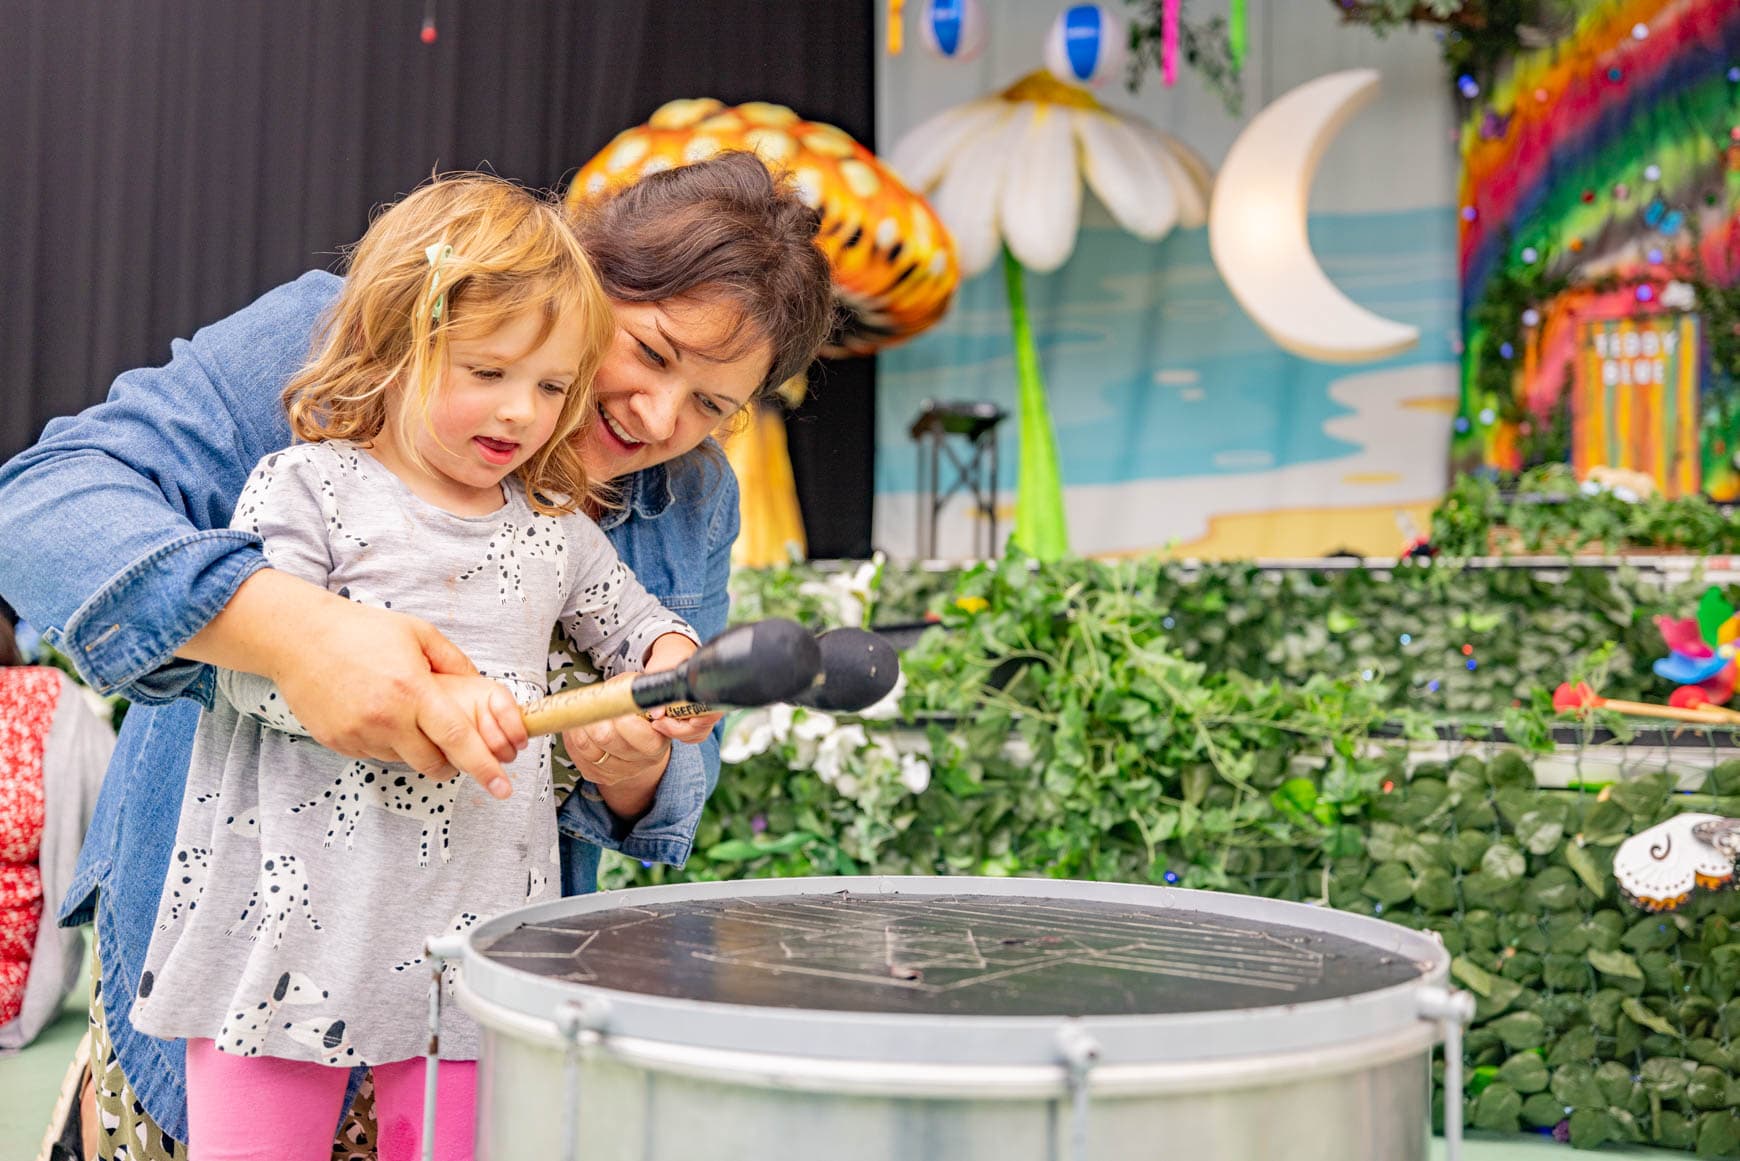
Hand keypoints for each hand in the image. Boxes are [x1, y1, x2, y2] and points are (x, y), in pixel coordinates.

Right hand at [182, 570, 517, 797]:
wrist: (298, 638)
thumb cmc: (360, 630)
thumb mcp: (417, 633)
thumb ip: (453, 660)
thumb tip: (478, 682)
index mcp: (412, 691)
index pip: (458, 739)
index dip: (484, 766)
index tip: (502, 787)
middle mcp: (386, 718)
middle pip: (432, 763)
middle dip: (448, 761)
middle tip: (449, 743)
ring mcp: (359, 734)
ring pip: (402, 759)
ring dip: (412, 746)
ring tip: (400, 711)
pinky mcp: (338, 742)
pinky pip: (374, 753)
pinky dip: (383, 741)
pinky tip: (374, 711)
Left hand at [557, 632, 710, 817]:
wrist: (633, 736)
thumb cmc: (638, 709)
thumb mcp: (642, 691)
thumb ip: (637, 689)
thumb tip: (626, 694)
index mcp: (658, 742)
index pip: (640, 736)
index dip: (624, 718)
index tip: (617, 704)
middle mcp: (640, 763)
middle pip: (607, 738)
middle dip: (598, 716)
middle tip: (599, 705)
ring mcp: (616, 772)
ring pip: (586, 745)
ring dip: (582, 723)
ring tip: (590, 713)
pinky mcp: (595, 774)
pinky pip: (575, 752)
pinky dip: (574, 734)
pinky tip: (583, 725)